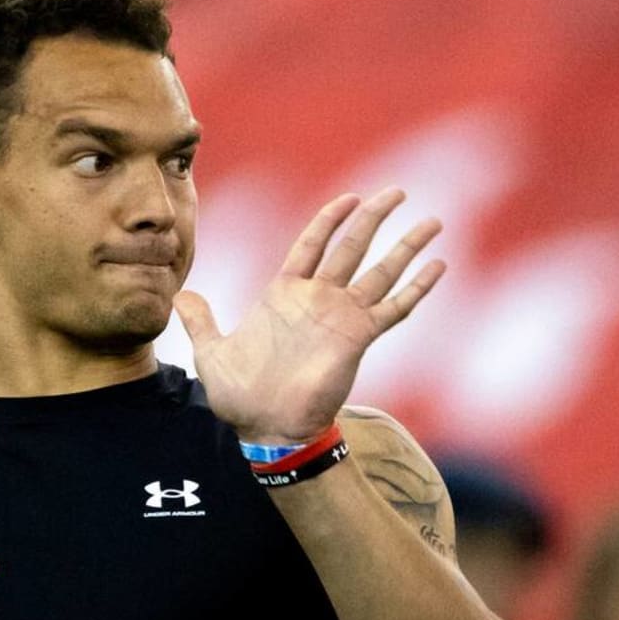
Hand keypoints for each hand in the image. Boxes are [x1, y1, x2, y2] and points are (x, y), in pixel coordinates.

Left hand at [175, 188, 442, 443]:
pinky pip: (395, 307)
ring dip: (407, 246)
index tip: (350, 196)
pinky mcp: (360, 338)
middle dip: (375, 217)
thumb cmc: (240, 397)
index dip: (330, 219)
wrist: (268, 429)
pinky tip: (439, 266)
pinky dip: (417, 287)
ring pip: (381, 271)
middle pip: (353, 246)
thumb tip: (179, 296)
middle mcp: (318, 299)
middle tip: (398, 190)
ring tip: (433, 220)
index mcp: (284, 293)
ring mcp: (342, 317)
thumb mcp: (211, 353)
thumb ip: (201, 321)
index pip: (312, 243)